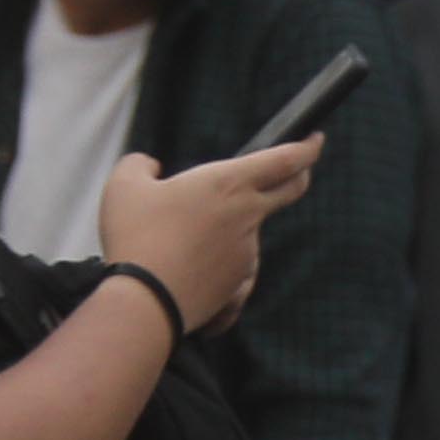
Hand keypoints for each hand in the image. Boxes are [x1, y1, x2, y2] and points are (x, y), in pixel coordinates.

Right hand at [97, 137, 314, 330]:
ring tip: (178, 242)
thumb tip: (151, 165)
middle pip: (290, 190)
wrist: (145, 300)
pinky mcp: (242, 284)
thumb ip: (139, 165)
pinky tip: (189, 277)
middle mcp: (248, 216)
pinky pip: (236, 272)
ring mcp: (249, 252)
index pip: (283, 160)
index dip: (306, 147)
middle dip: (299, 175)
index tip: (315, 140)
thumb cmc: (135, 237)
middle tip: (297, 169)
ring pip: (250, 233)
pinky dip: (217, 271)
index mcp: (228, 184)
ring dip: (229, 231)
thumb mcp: (124, 185)